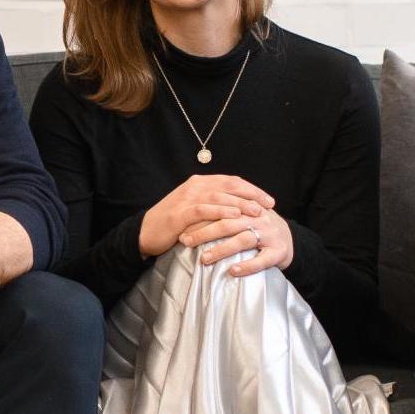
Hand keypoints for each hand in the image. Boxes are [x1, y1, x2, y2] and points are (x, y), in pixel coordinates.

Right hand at [136, 173, 275, 256]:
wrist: (146, 232)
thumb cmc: (174, 224)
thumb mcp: (196, 209)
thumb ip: (214, 205)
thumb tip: (239, 208)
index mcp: (200, 182)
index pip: (232, 181)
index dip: (252, 189)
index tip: (268, 199)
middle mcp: (195, 186)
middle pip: (229, 186)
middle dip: (252, 194)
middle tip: (268, 204)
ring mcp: (187, 198)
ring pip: (219, 196)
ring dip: (240, 203)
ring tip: (257, 211)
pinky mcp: (180, 213)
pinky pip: (204, 210)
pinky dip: (221, 211)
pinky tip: (235, 216)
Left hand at [180, 209, 294, 277]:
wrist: (290, 239)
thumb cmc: (259, 228)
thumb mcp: (244, 214)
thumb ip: (223, 211)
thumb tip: (190, 213)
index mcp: (248, 206)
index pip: (222, 207)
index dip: (200, 216)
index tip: (180, 224)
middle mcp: (259, 218)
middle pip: (228, 223)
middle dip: (204, 232)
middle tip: (185, 240)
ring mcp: (269, 235)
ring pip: (242, 240)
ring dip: (221, 250)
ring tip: (204, 259)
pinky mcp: (278, 252)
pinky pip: (261, 260)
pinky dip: (247, 266)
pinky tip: (232, 271)